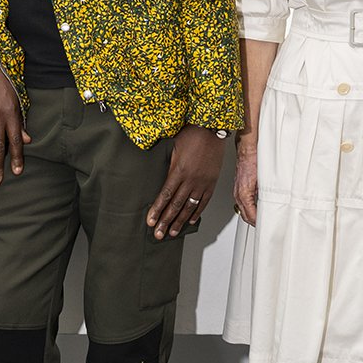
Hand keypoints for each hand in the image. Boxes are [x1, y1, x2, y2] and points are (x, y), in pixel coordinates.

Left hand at [147, 124, 224, 238]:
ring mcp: (203, 182)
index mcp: (178, 170)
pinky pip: (204, 201)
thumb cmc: (191, 133)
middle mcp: (191, 179)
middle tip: (159, 234)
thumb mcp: (173, 147)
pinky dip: (197, 212)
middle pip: (176, 205)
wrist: (212, 128)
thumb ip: (166, 164)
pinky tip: (191, 221)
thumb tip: (157, 175)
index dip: (157, 210)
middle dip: (166, 221)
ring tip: (173, 232)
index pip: (165, 196)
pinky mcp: (212, 182)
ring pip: (190, 206)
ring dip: (180, 221)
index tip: (150, 221)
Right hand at [232, 147, 259, 226]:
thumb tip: (271, 205)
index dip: (258, 222)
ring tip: (263, 218)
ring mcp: (238, 192)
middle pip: (245, 216)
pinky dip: (250, 208)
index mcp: (244, 195)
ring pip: (244, 210)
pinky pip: (243, 203)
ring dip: (252, 216)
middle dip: (255, 222)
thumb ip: (267, 195)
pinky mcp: (239, 188)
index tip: (267, 225)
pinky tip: (258, 207)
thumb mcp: (264, 180)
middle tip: (266, 224)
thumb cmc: (253, 160)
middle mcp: (238, 195)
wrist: (247, 149)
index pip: (250, 216)